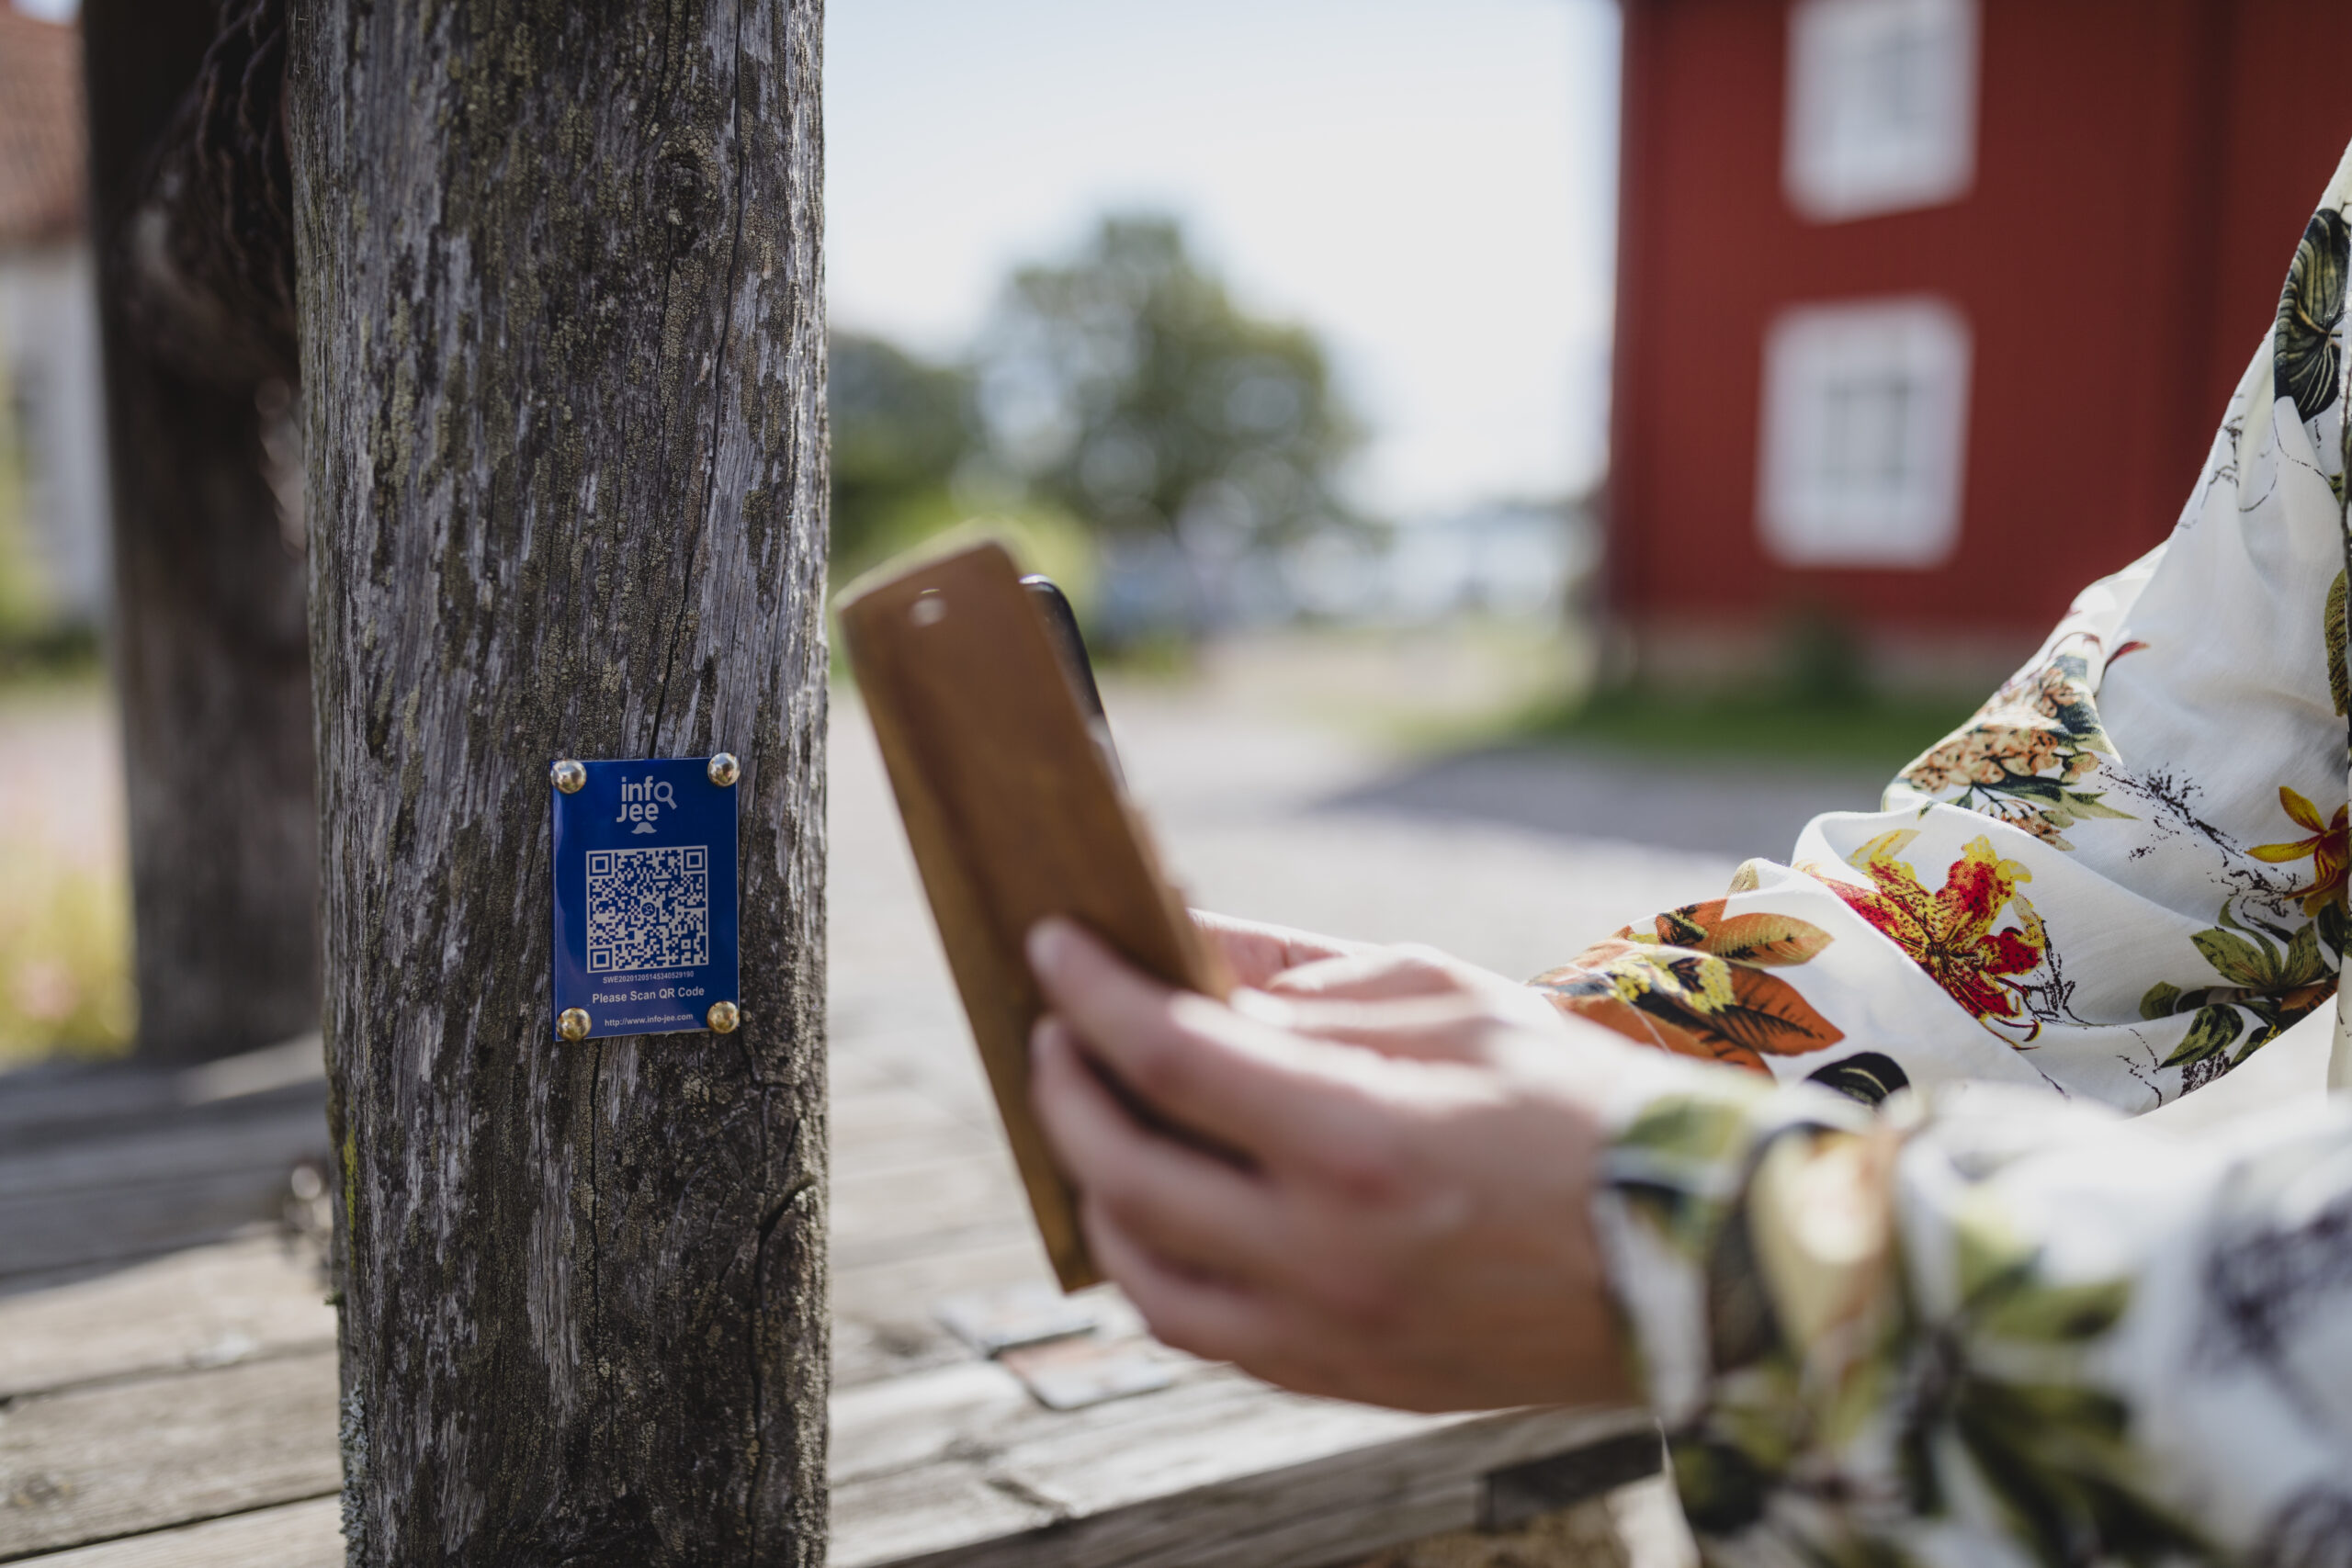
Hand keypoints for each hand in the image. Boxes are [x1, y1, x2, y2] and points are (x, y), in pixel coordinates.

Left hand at [1026, 918, 1639, 1412]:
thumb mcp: (1446, 999)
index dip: (1091, 993)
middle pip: (1127, 1169)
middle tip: (1057, 1030)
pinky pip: (1205, 1330)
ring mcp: (1330, 1333)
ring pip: (1146, 1274)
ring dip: (1096, 1190)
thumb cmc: (1575, 1102)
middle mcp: (1329, 1252)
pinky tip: (1164, 1206)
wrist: (1693, 1256)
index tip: (1049, 944)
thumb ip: (1300, 974)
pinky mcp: (1343, 1381)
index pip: (1170, 1057)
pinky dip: (1161, 1263)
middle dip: (1068, 1088)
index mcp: (1360, 1139)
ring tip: (1097, 1121)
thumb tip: (1177, 938)